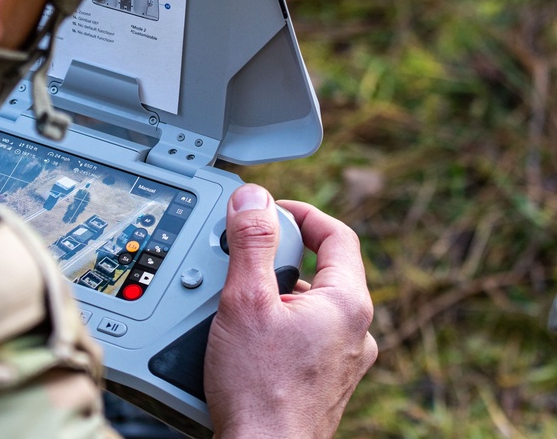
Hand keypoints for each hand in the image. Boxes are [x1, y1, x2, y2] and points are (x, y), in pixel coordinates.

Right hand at [204, 184, 377, 437]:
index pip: (337, 234)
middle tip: (242, 257)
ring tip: (235, 302)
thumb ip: (251, 243)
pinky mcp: (324, 382)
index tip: (271, 210)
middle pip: (320, 269)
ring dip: (274, 292)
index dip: (302, 212)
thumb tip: (254, 199)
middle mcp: (354, 332)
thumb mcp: (246, 301)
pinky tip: (245, 337)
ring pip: (309, 305)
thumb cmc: (259, 390)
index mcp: (347, 304)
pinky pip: (304, 335)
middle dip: (278, 256)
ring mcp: (342, 360)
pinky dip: (276, 324)